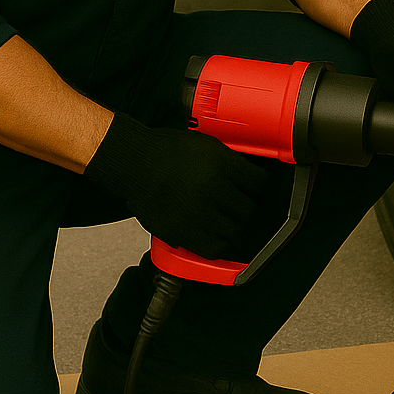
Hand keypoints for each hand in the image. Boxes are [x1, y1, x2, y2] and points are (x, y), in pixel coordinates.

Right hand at [83, 114, 268, 258]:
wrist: (135, 163)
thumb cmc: (166, 152)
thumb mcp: (204, 145)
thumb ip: (229, 162)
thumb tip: (251, 179)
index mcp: (220, 162)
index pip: (258, 182)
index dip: (257, 186)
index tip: (253, 188)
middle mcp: (212, 187)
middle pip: (247, 209)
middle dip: (244, 207)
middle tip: (237, 206)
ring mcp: (198, 212)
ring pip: (235, 230)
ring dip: (233, 227)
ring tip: (225, 221)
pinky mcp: (184, 231)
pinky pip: (214, 247)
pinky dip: (219, 244)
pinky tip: (215, 236)